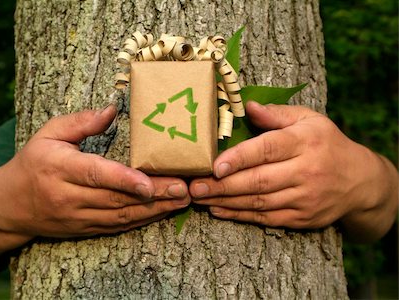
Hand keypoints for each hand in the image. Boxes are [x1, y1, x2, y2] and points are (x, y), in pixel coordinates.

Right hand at [0, 105, 189, 237]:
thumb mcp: (48, 134)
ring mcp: (77, 217)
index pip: (95, 174)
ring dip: (154, 210)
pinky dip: (141, 220)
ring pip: (121, 217)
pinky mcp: (84, 229)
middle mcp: (68, 196)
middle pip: (116, 198)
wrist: (9, 206)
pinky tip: (163, 211)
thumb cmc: (32, 163)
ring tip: (182, 200)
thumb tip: (111, 109)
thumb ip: (80, 122)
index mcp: (58, 167)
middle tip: (184, 189)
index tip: (150, 183)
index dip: (124, 180)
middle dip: (154, 195)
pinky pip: (117, 227)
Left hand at [190, 102, 396, 241]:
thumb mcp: (309, 120)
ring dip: (226, 201)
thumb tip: (246, 106)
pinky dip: (240, 216)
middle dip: (223, 185)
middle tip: (195, 186)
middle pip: (259, 180)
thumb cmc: (327, 144)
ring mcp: (304, 198)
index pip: (268, 149)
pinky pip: (266, 219)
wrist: (360, 182)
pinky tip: (219, 210)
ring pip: (259, 202)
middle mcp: (306, 171)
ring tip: (199, 198)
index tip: (214, 165)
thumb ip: (277, 114)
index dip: (240, 158)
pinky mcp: (302, 218)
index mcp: (305, 141)